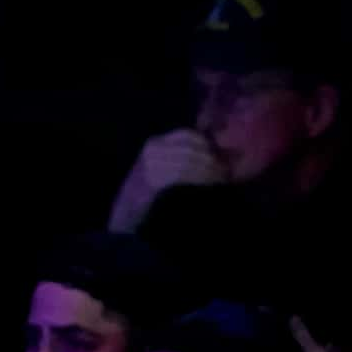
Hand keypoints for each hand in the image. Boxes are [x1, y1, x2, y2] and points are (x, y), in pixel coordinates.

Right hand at [108, 129, 226, 230]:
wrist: (125, 216)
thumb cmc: (147, 196)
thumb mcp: (161, 171)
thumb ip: (179, 159)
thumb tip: (211, 155)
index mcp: (154, 143)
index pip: (186, 135)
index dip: (206, 143)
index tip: (220, 156)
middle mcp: (152, 150)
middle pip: (190, 148)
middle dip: (211, 159)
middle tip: (226, 171)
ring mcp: (150, 164)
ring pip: (188, 161)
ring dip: (209, 171)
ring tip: (221, 180)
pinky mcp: (153, 180)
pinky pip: (182, 175)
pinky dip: (199, 179)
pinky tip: (209, 185)